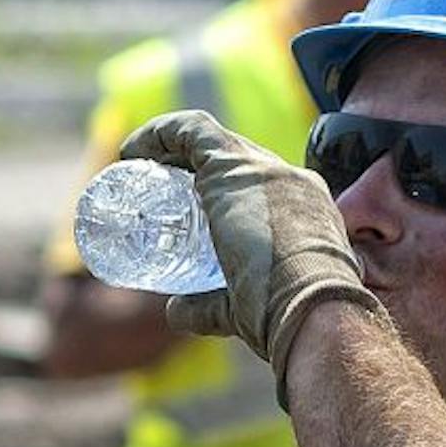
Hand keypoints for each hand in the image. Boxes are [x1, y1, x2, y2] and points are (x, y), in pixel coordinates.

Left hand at [121, 110, 383, 407]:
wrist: (312, 308)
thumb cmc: (286, 315)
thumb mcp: (245, 307)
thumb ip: (209, 308)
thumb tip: (174, 311)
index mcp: (308, 210)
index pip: (263, 186)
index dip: (224, 192)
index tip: (190, 210)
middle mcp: (292, 181)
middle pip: (237, 160)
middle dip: (195, 169)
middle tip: (159, 194)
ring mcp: (265, 171)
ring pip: (212, 141)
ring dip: (171, 148)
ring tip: (139, 170)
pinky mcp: (234, 167)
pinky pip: (191, 131)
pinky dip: (160, 133)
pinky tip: (132, 152)